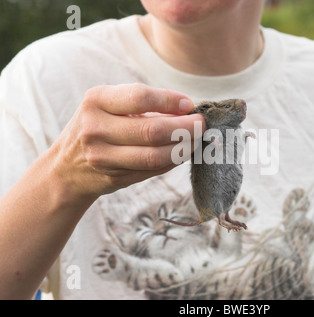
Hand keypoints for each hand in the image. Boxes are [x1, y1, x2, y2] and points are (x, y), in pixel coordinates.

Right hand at [48, 83, 204, 200]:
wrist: (66, 168)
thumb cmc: (96, 126)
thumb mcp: (108, 106)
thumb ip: (143, 105)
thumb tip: (187, 109)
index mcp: (96, 101)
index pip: (140, 97)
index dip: (170, 101)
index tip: (189, 104)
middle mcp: (95, 128)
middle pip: (152, 130)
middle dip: (185, 127)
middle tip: (202, 124)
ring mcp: (103, 157)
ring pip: (155, 155)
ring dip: (183, 148)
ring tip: (196, 140)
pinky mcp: (114, 177)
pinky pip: (153, 170)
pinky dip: (173, 161)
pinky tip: (182, 153)